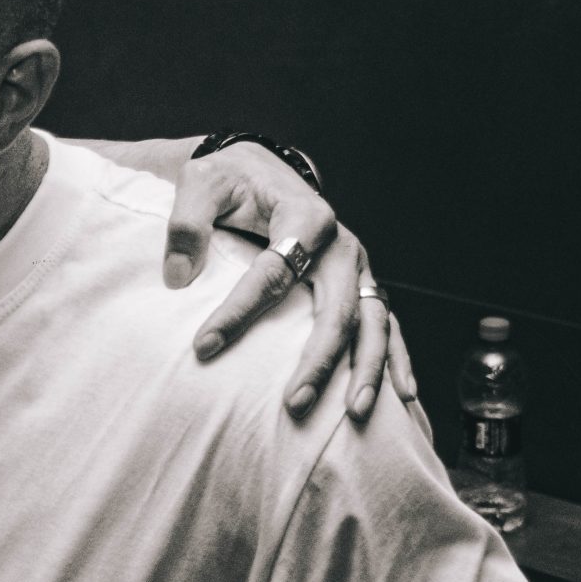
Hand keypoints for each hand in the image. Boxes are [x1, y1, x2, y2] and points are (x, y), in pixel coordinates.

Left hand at [162, 145, 418, 422]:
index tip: (203, 346)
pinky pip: (385, 324)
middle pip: (337, 308)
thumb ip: (187, 224)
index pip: (272, 273)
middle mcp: (341, 244)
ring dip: (367, 369)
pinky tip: (403, 396)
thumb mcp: (200, 183)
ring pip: (372, 322)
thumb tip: (177, 277)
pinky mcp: (361, 283)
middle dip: (320, 360)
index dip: (237, 312)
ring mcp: (357, 266)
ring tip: (355, 413)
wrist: (261, 168)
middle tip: (293, 404)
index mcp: (304, 216)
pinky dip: (396, 358)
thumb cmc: (229, 180)